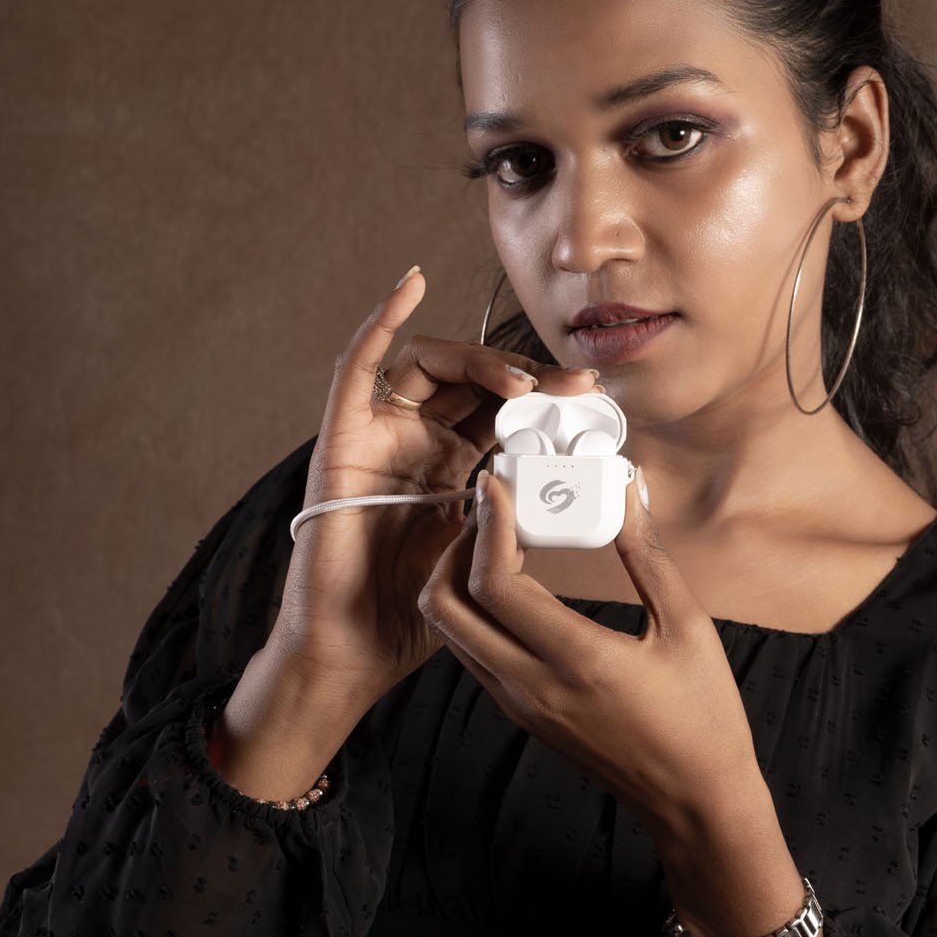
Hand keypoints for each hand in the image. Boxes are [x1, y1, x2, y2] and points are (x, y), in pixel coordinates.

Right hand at [273, 266, 602, 705]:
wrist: (358, 651)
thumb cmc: (417, 615)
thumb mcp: (492, 555)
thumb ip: (521, 517)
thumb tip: (578, 493)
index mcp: (453, 464)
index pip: (503, 405)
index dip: (546, 393)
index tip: (596, 399)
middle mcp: (415, 441)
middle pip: (471, 377)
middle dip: (527, 373)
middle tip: (575, 385)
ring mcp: (377, 437)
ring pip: (428, 363)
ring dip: (479, 358)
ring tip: (522, 383)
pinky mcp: (341, 441)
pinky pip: (355, 368)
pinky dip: (379, 322)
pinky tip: (409, 285)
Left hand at [416, 463, 761, 838]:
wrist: (694, 801)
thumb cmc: (702, 719)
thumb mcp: (688, 628)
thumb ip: (648, 556)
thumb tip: (627, 494)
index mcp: (577, 660)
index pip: (495, 585)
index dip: (486, 527)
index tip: (498, 489)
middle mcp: (533, 686)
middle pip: (444, 609)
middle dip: (453, 549)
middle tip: (489, 515)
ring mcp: (520, 705)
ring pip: (450, 633)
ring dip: (457, 580)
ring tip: (498, 543)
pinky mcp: (522, 714)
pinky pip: (472, 654)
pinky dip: (473, 612)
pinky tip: (512, 586)